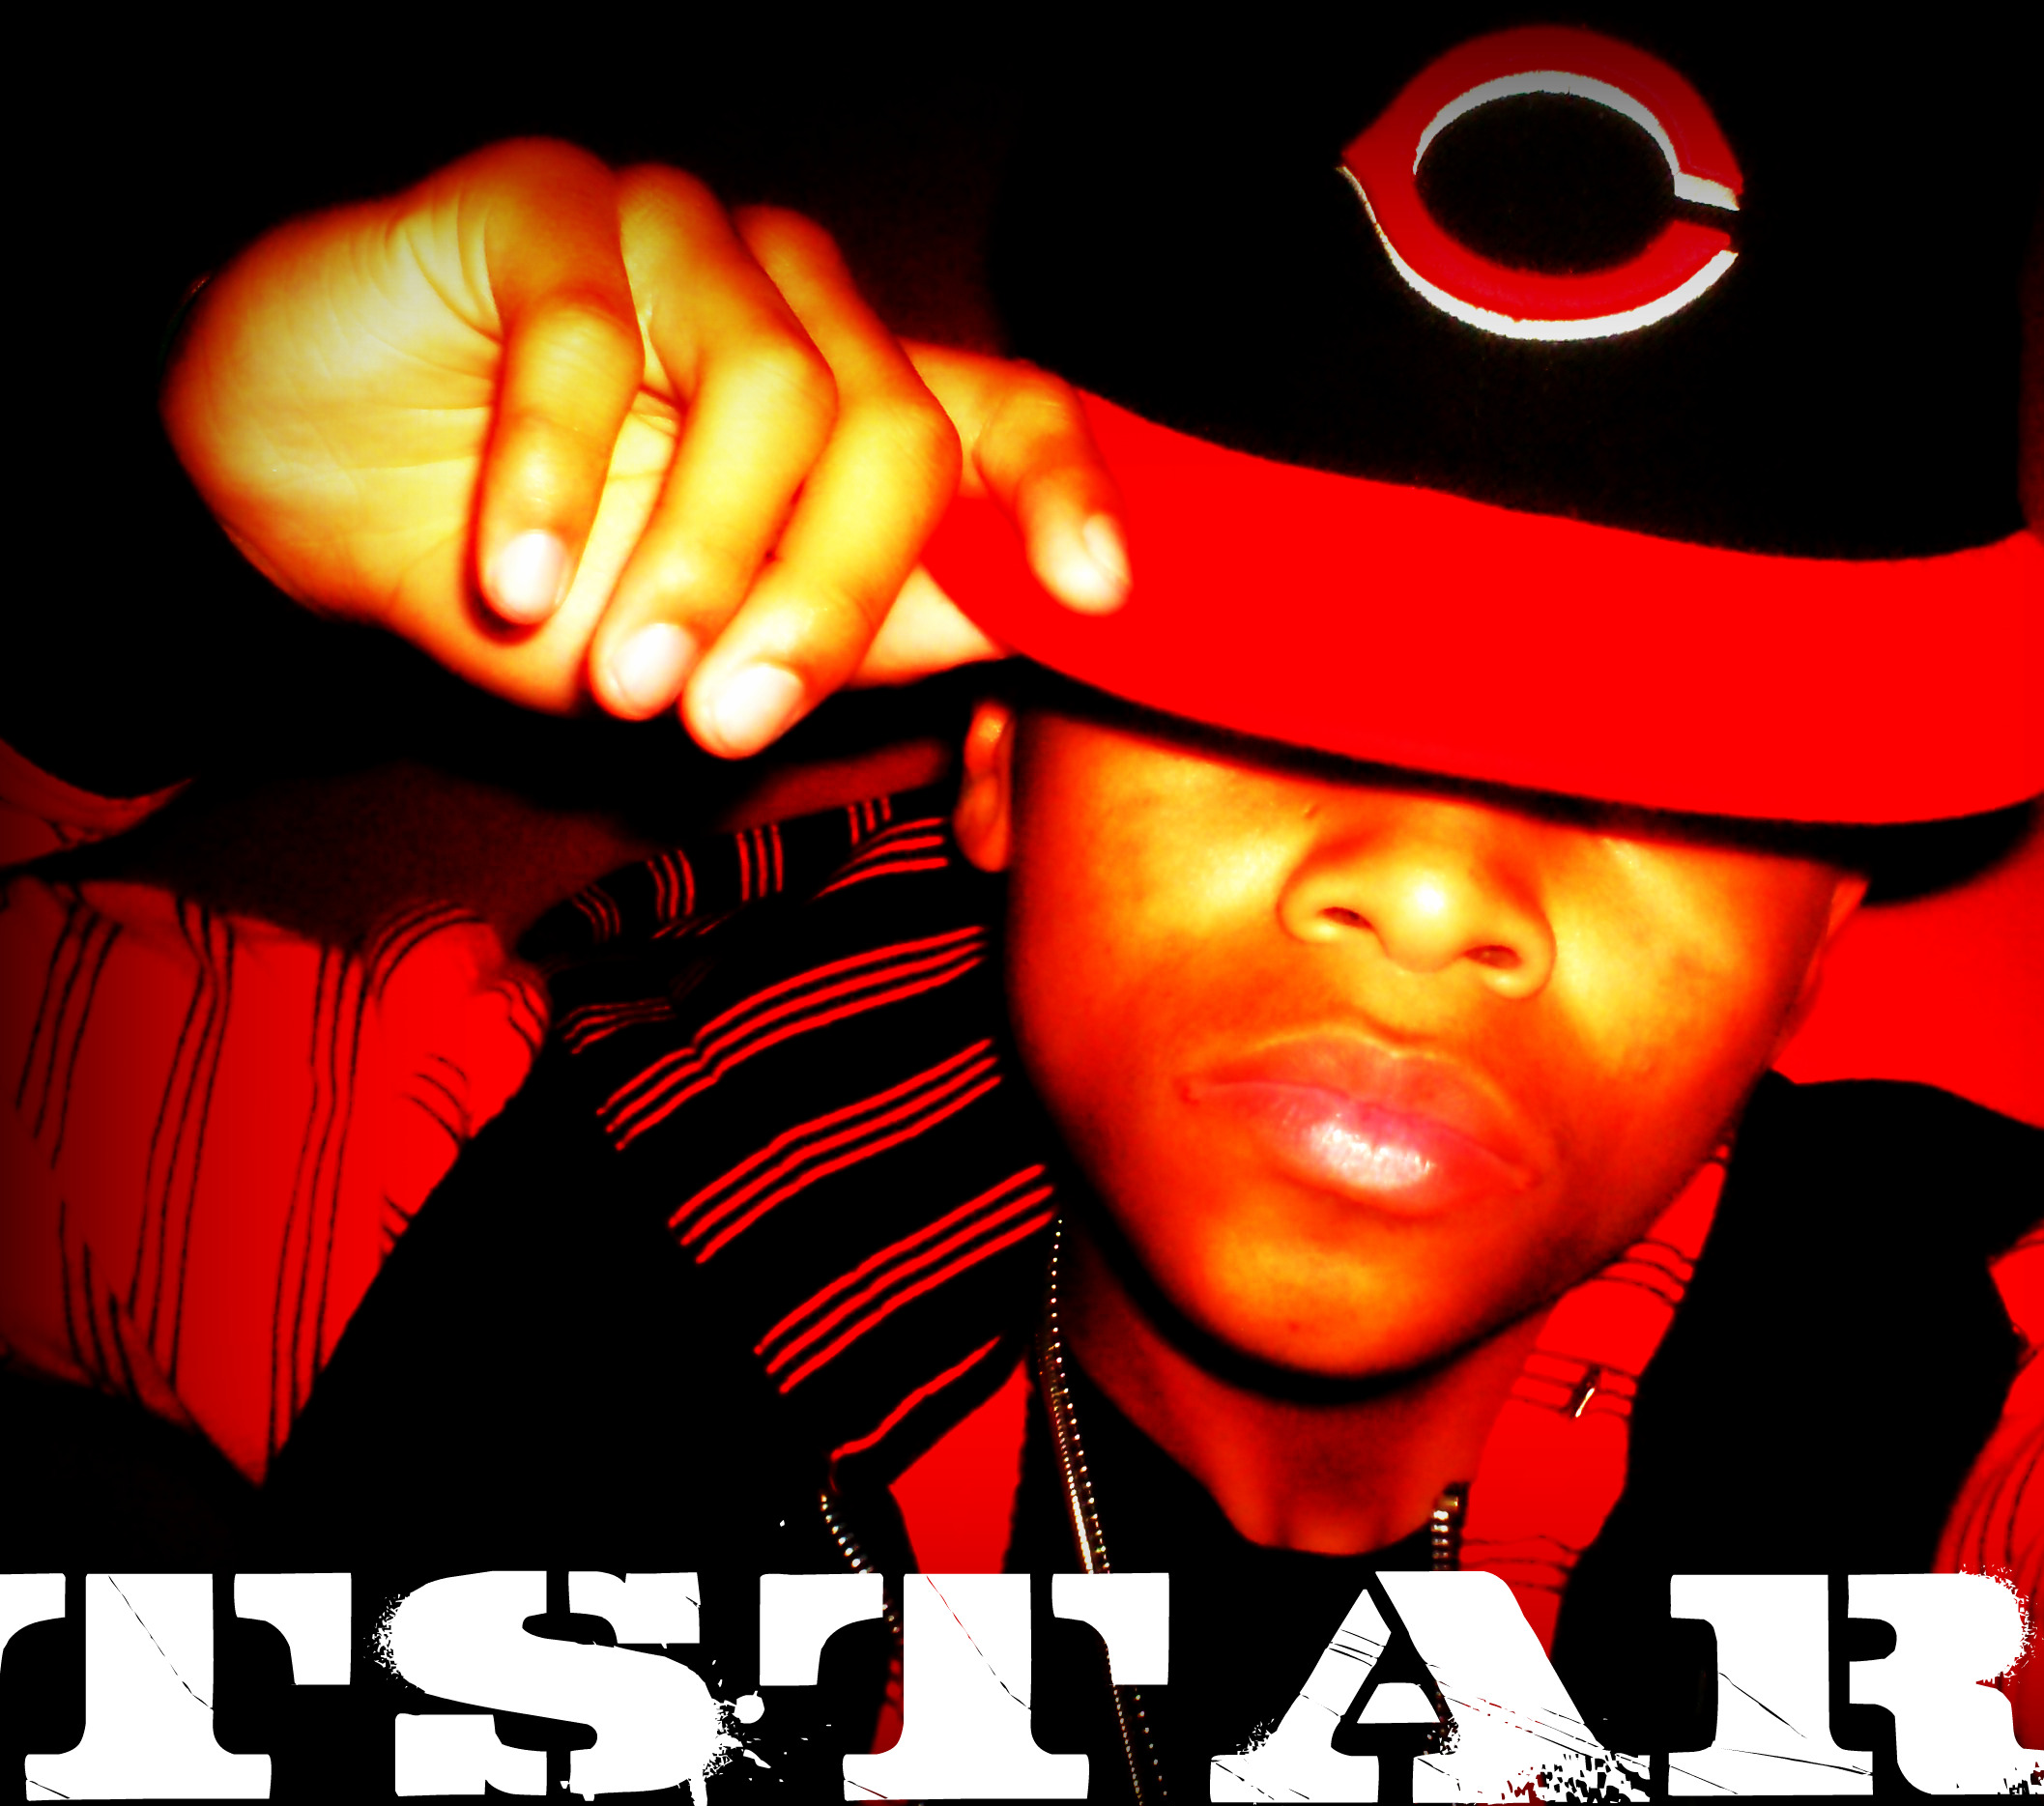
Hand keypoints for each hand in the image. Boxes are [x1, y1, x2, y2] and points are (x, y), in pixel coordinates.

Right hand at [161, 138, 1126, 755]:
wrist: (302, 486)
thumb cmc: (540, 576)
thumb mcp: (710, 643)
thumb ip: (865, 625)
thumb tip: (1029, 618)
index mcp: (854, 393)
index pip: (1007, 413)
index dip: (1069, 492)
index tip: (1098, 595)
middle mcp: (791, 297)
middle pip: (899, 429)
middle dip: (830, 598)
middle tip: (733, 723)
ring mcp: (678, 231)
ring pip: (771, 386)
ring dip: (700, 560)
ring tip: (623, 676)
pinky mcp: (545, 201)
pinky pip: (590, 337)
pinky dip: (558, 482)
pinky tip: (517, 577)